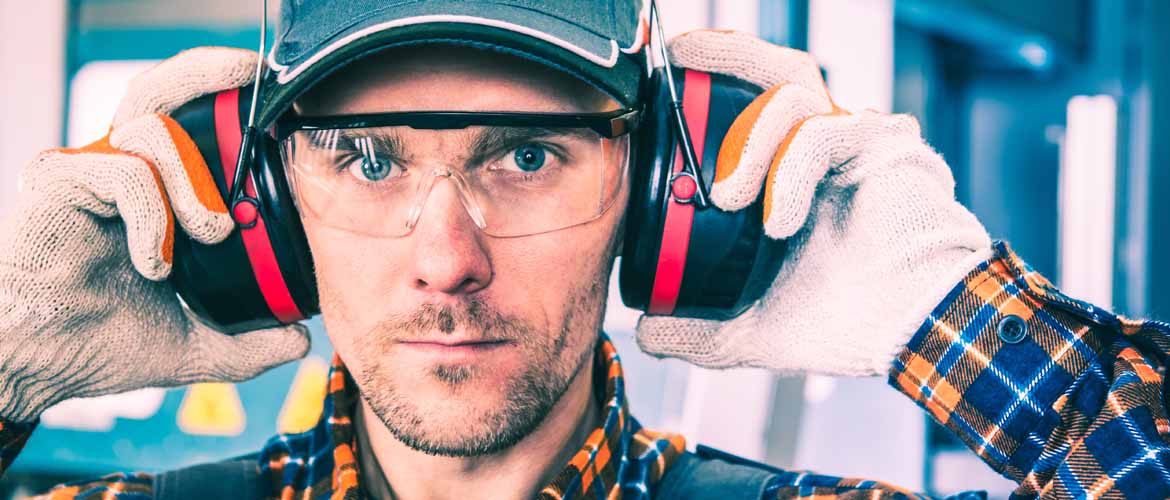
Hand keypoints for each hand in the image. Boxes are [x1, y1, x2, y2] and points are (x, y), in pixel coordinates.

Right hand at [0, 47, 309, 421]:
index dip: (226, 106)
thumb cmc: (100, 344)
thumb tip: (300, 341)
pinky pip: (126, 172)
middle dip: (207, 73)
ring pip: (155, 130)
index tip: (276, 107)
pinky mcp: (59, 180)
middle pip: (161, 93)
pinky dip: (153, 217)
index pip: (187, 125)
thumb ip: (248, 341)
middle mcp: (118, 170)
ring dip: (195, 182)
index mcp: (151, 192)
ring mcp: (87, 171)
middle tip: (250, 77)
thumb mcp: (195, 344)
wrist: (41, 363)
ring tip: (210, 235)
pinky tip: (153, 264)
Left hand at [636, 31, 992, 375]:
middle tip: (681, 60)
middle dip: (724, 55)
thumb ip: (700, 331)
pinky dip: (790, 171)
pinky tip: (780, 219)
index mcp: (795, 176)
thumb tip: (648, 333)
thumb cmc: (856, 323)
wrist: (917, 334)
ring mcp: (857, 142)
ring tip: (727, 196)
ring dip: (748, 140)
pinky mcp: (886, 145)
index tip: (662, 86)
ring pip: (793, 94)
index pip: (750, 107)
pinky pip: (824, 133)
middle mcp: (825, 148)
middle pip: (774, 72)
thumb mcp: (755, 330)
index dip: (707, 89)